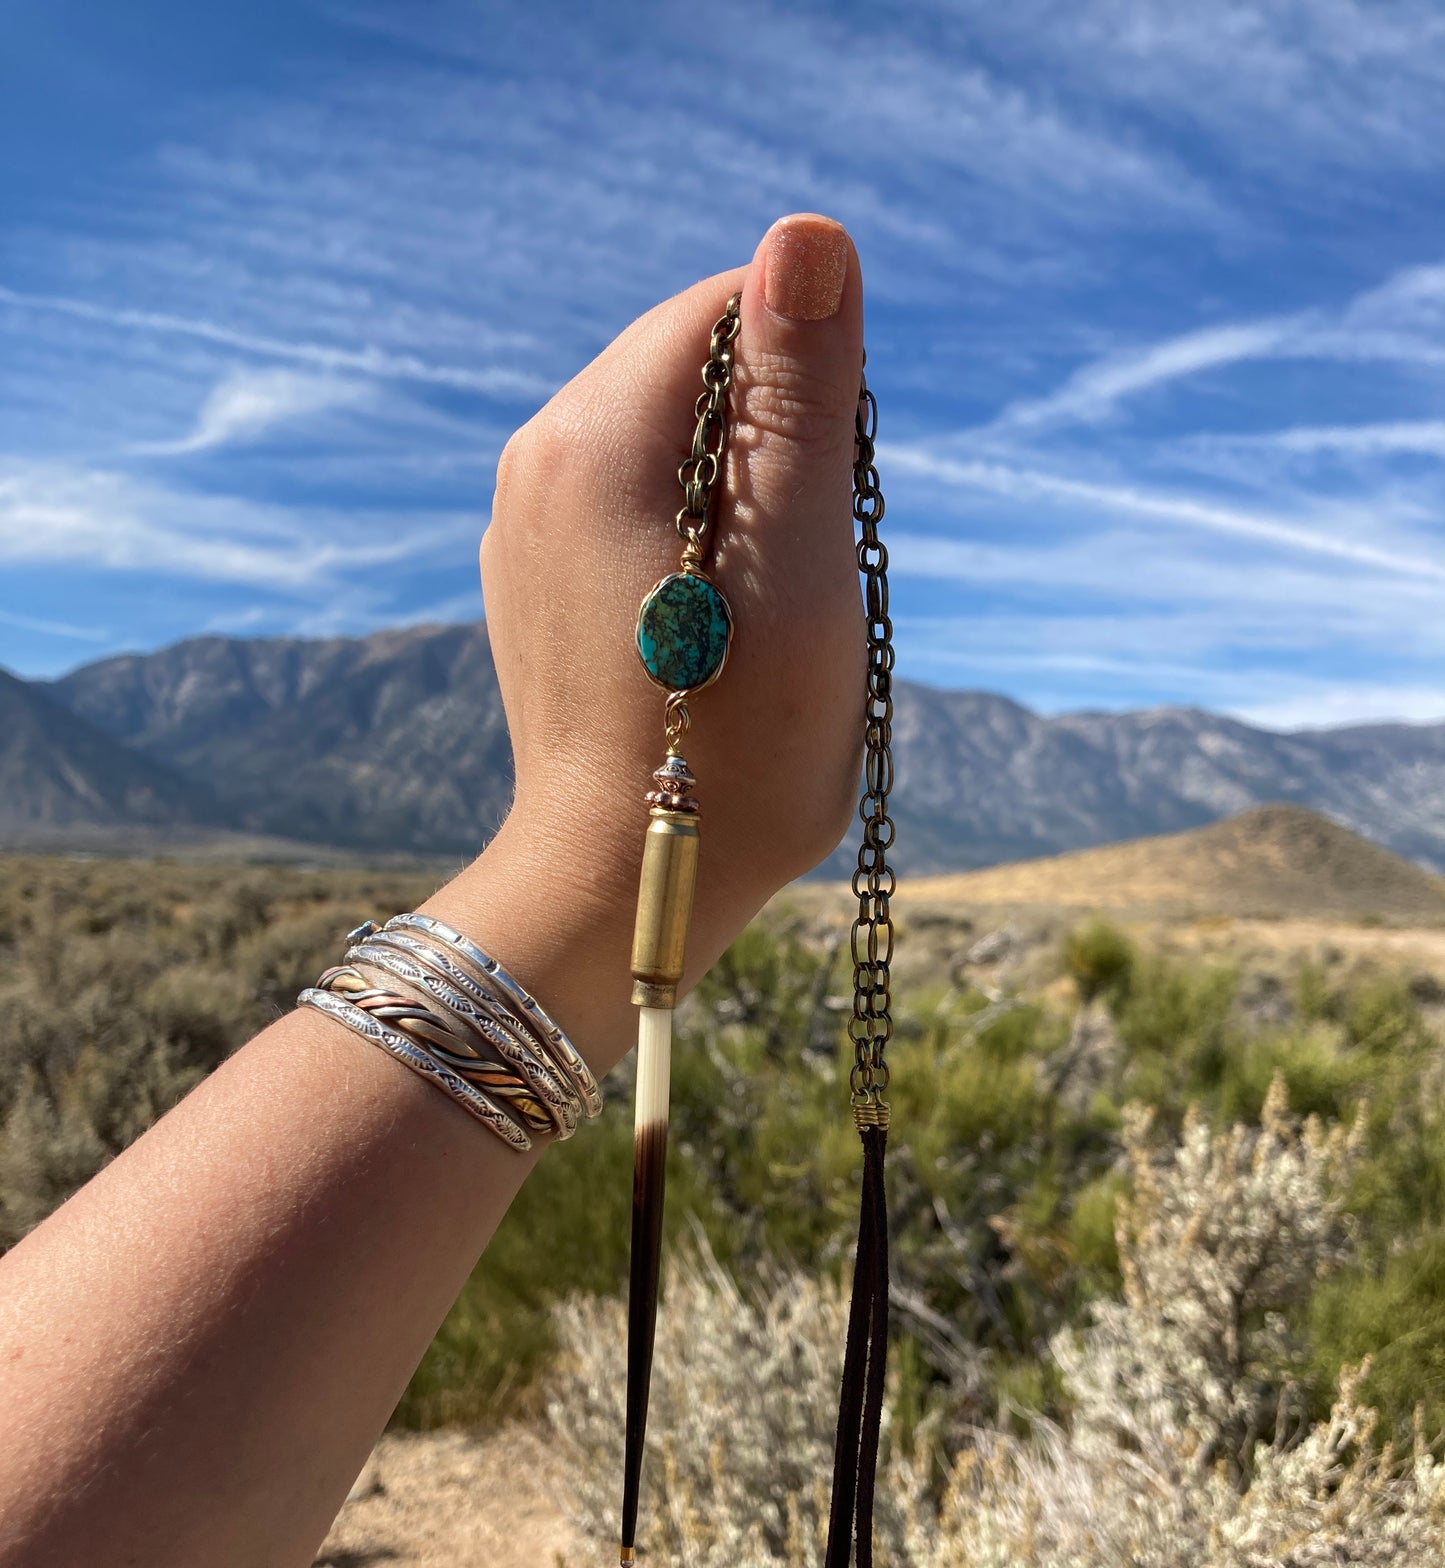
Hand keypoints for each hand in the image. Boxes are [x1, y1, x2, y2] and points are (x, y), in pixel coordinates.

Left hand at [433, 215, 866, 1067]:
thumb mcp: (797, 559)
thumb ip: (801, 391)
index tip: (821, 508)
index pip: (730, 310)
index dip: (812, 390)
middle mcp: (537, 458)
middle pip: (698, 373)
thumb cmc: (732, 742)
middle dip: (774, 448)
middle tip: (793, 578)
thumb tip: (808, 235)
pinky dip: (690, 546)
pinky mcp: (533, 581)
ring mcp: (523, 525)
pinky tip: (702, 638)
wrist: (622, 885)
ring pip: (671, 444)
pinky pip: (633, 511)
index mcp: (596, 433)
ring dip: (737, 503)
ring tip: (749, 619)